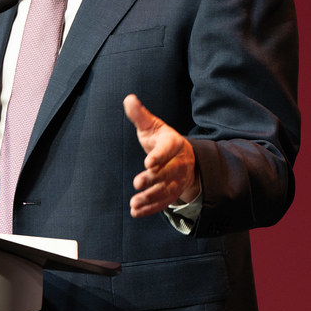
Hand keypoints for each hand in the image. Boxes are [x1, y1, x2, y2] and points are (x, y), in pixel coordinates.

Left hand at [123, 94, 199, 217]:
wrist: (182, 157)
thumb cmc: (162, 139)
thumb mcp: (152, 125)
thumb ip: (140, 115)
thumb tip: (128, 98)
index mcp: (174, 143)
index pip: (168, 149)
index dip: (159, 156)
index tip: (148, 162)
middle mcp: (179, 163)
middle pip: (167, 173)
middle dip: (153, 179)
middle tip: (137, 183)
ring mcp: (177, 180)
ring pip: (166, 191)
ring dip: (150, 198)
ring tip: (134, 203)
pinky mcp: (172, 193)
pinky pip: (162, 203)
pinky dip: (150, 208)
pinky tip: (135, 212)